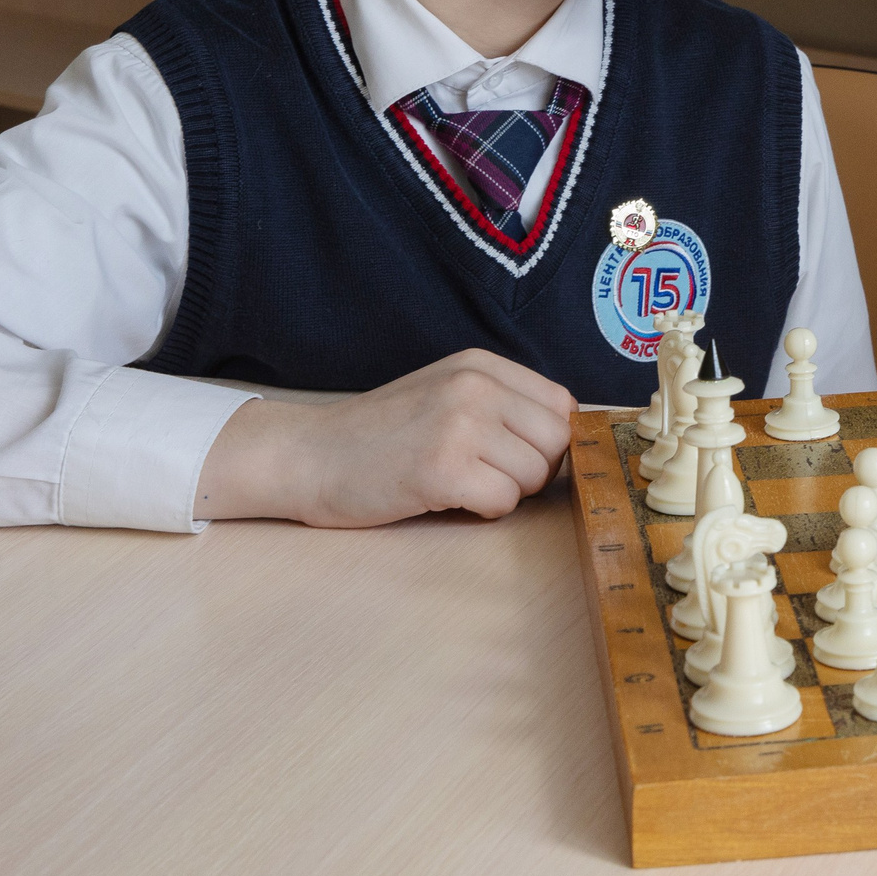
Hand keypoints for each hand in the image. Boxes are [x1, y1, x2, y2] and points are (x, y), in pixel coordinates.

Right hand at [194, 350, 576, 526]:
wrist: (307, 455)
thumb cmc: (381, 435)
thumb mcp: (446, 394)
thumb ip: (503, 404)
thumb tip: (569, 438)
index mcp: (480, 364)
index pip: (561, 405)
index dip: (548, 441)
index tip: (518, 456)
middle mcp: (475, 386)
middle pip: (557, 442)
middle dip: (533, 471)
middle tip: (487, 476)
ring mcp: (459, 424)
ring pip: (534, 476)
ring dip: (505, 492)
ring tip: (459, 482)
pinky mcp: (442, 468)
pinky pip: (504, 502)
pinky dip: (483, 511)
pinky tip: (445, 497)